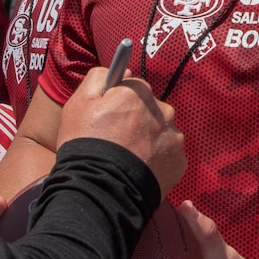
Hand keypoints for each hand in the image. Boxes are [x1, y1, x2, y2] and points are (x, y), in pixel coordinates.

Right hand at [55, 65, 183, 193]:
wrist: (101, 189)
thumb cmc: (86, 143)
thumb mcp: (78, 103)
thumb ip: (99, 77)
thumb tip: (122, 69)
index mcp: (139, 92)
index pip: (134, 88)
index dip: (119, 103)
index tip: (110, 119)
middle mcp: (163, 110)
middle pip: (151, 110)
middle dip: (138, 121)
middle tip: (118, 142)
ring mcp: (174, 137)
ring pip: (161, 132)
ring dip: (149, 141)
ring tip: (128, 160)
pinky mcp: (179, 162)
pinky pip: (168, 156)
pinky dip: (157, 161)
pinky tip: (139, 171)